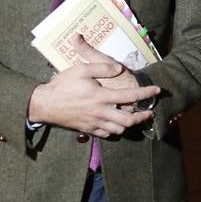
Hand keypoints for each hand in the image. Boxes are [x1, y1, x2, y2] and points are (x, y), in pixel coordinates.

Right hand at [28, 36, 160, 136]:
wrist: (43, 104)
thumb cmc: (62, 85)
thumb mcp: (82, 69)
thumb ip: (102, 67)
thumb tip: (119, 68)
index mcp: (101, 97)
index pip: (130, 97)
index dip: (146, 94)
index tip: (157, 90)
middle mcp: (100, 112)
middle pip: (128, 120)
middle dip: (142, 117)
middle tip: (150, 112)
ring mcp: (94, 123)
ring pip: (118, 130)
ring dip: (130, 125)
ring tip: (135, 118)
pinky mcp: (87, 129)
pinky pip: (106, 134)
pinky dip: (115, 131)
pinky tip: (117, 124)